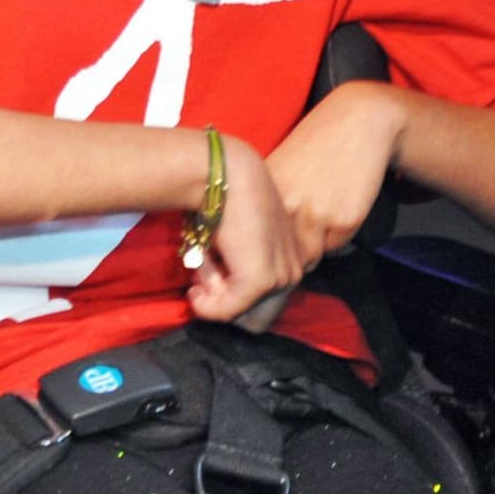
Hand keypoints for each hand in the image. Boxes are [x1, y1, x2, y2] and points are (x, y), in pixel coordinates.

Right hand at [184, 136, 303, 324]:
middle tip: (203, 280)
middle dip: (226, 305)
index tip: (211, 274)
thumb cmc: (223, 199)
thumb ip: (240, 266)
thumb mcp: (239, 238)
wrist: (225, 174)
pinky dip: (205, 300)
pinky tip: (199, 272)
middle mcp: (295, 270)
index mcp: (294, 259)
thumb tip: (217, 294)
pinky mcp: (260, 282)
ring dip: (213, 296)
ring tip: (204, 263)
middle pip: (257, 319)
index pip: (267, 304)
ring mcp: (280, 278)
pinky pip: (225, 311)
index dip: (234, 296)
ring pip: (240, 316)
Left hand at [264, 82, 402, 269]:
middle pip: (284, 253)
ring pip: (311, 254)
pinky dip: (338, 234)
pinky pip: (336, 246)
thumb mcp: (280, 168)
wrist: (358, 121)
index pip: (257, 241)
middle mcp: (286, 206)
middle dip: (293, 250)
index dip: (269, 244)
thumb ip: (269, 205)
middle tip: (305, 226)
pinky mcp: (344, 220)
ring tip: (323, 210)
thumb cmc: (317, 144)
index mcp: (263, 192)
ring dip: (316, 242)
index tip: (277, 236)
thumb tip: (270, 248)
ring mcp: (315, 215)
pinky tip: (341, 204)